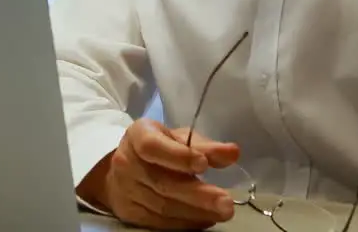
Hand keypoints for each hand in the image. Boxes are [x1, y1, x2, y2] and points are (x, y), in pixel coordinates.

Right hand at [77, 118, 240, 229]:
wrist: (124, 169)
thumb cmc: (159, 148)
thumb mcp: (178, 138)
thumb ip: (205, 146)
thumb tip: (233, 153)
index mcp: (138, 135)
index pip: (153, 147)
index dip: (177, 156)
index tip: (204, 165)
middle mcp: (127, 163)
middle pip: (162, 183)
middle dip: (197, 194)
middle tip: (226, 202)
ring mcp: (126, 191)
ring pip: (163, 207)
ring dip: (196, 212)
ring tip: (221, 212)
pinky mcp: (130, 213)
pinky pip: (159, 223)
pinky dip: (185, 223)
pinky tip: (205, 219)